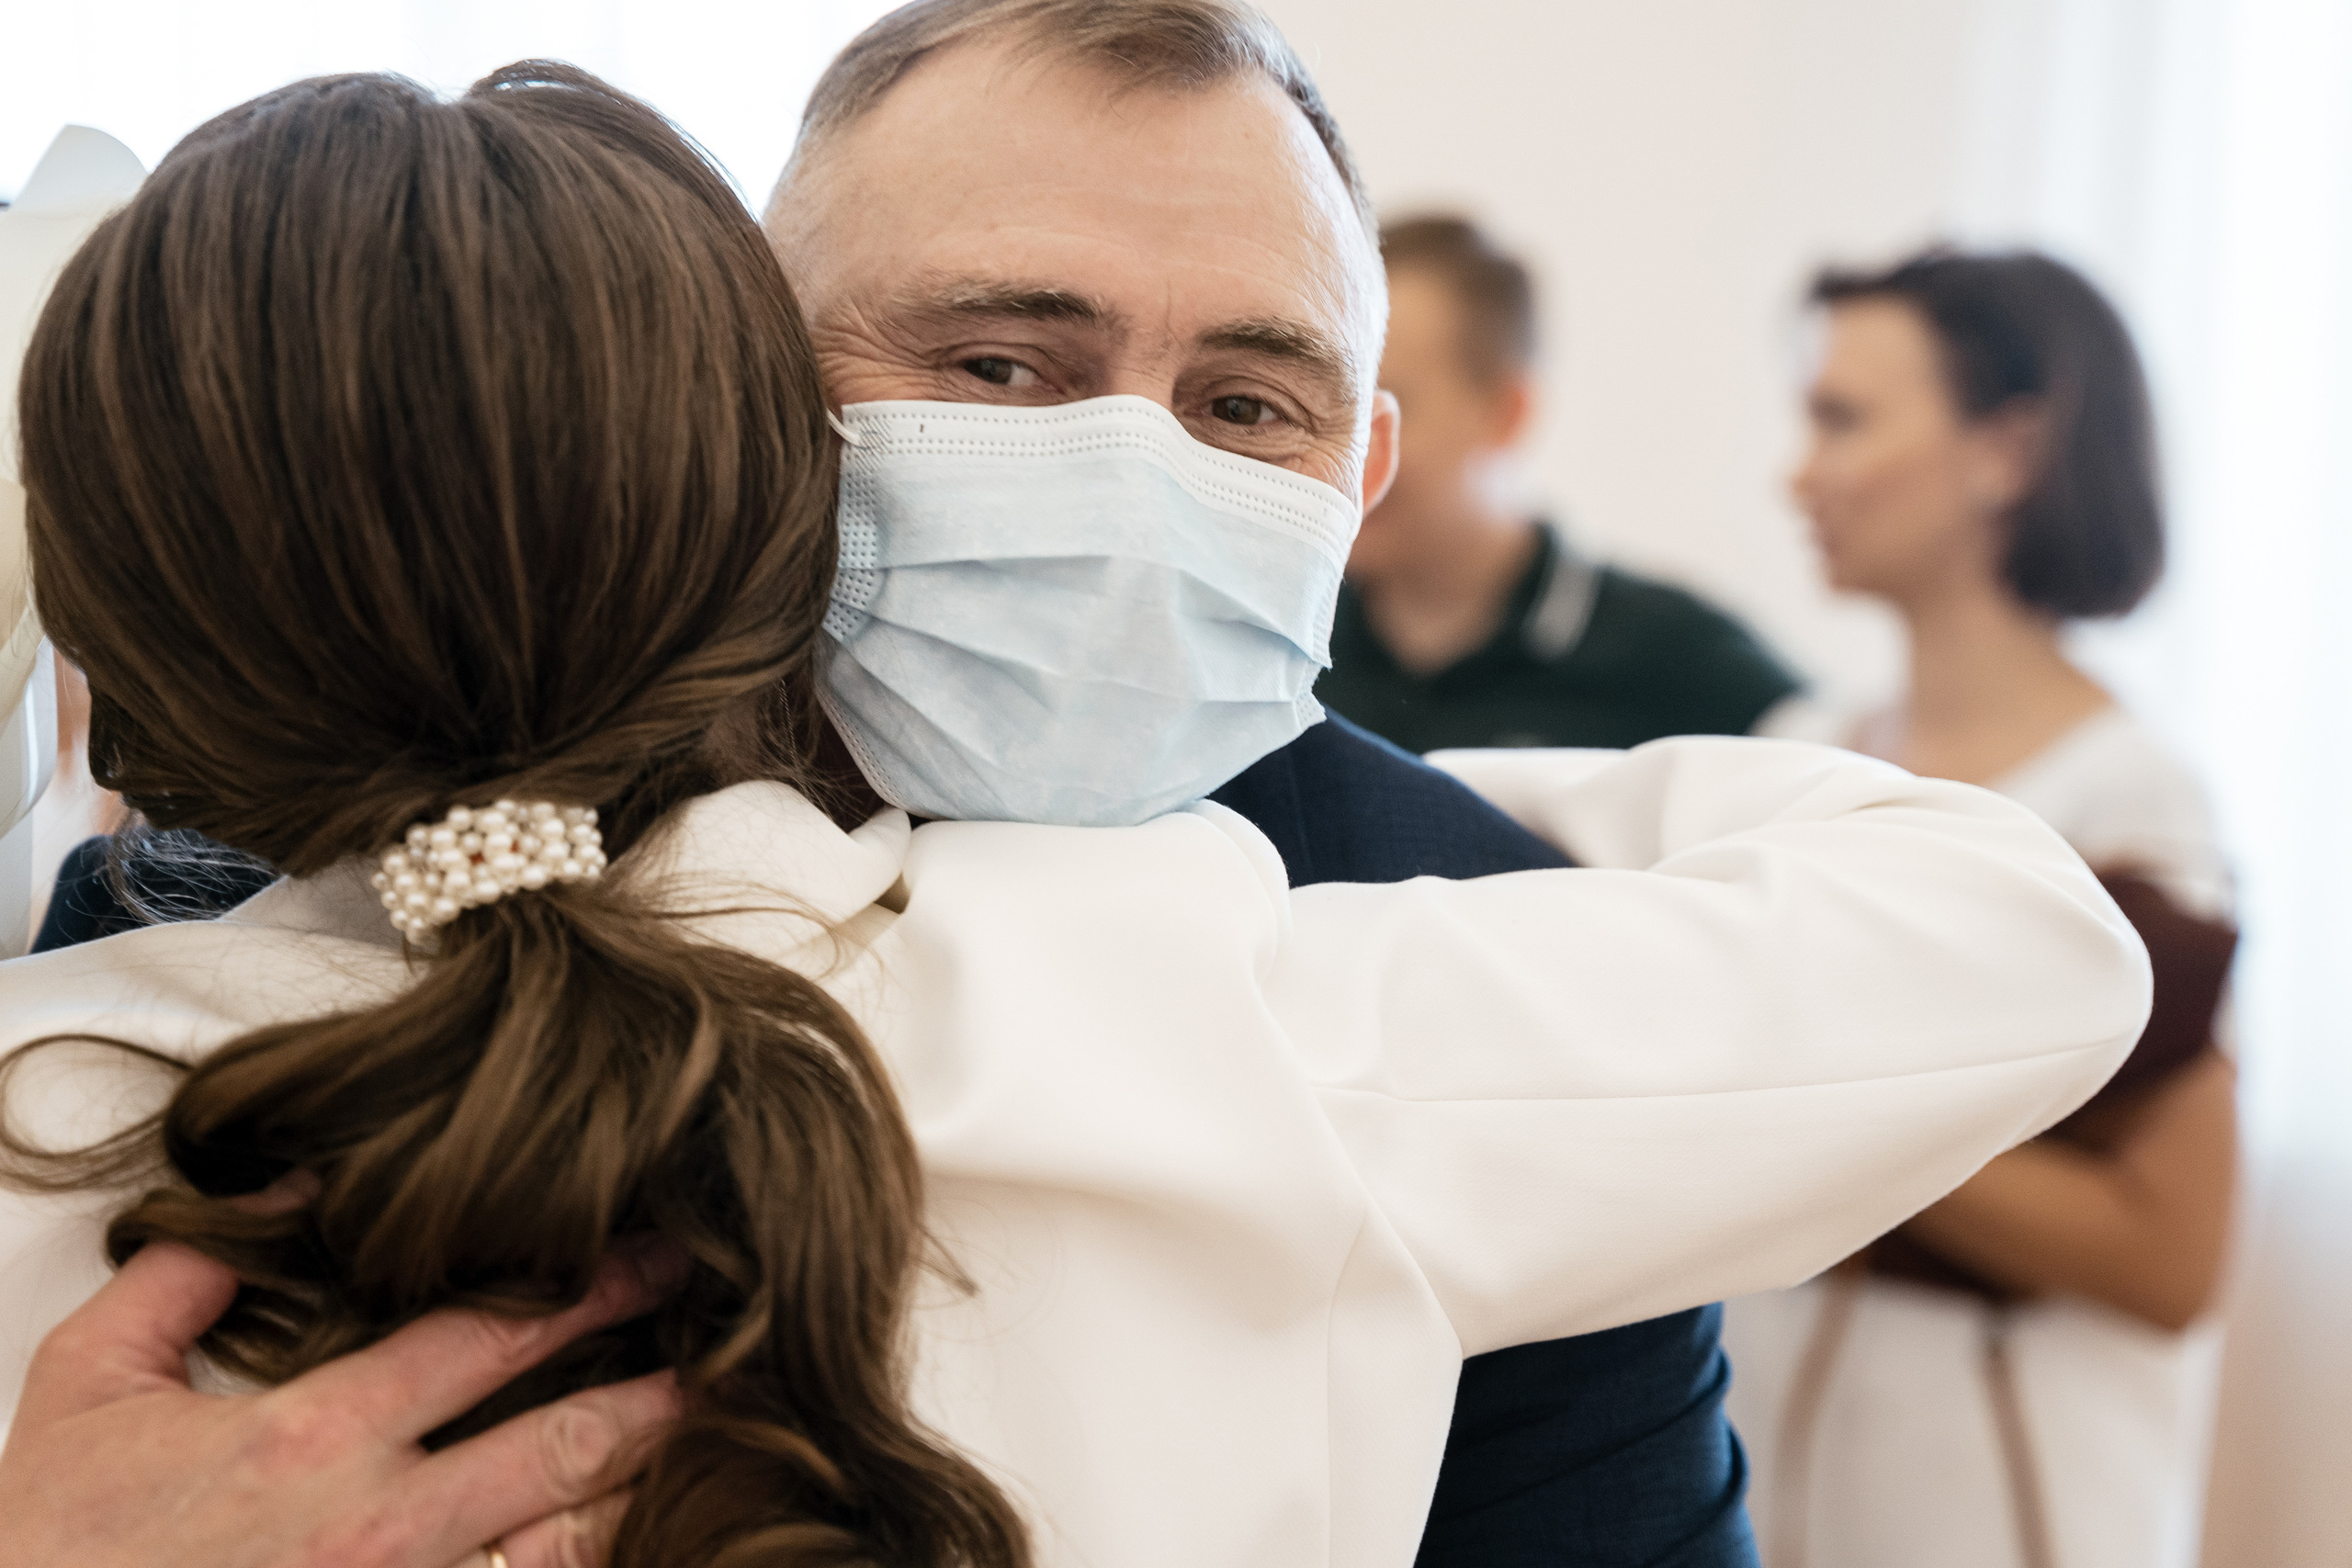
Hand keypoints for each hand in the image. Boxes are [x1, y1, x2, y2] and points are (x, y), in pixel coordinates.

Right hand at [0, 1240, 683, 1567]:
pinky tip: (641, 1543)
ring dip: (646, 1494)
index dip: (583, 1290)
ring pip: (561, 1548)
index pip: (483, 1340)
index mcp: (312, 1440)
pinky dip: (578, 1567)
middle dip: (657, 1385)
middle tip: (745, 1338)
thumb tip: (289, 1189)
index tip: (652, 1254)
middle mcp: (376, 1529)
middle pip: (559, 1442)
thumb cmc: (47, 1545)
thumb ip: (191, 1275)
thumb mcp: (88, 1383)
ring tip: (729, 1446)